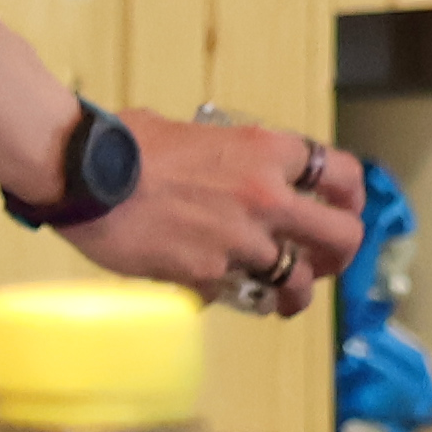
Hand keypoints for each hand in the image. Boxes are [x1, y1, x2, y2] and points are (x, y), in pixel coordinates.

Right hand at [68, 113, 369, 316]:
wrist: (81, 174)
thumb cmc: (119, 145)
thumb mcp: (185, 131)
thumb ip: (217, 153)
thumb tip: (212, 166)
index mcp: (265, 152)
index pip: (343, 175)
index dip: (350, 197)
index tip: (341, 210)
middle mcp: (265, 197)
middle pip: (341, 236)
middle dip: (338, 255)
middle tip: (322, 263)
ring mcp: (239, 240)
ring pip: (295, 279)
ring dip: (292, 292)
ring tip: (282, 301)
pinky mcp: (206, 273)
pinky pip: (230, 292)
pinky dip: (223, 293)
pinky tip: (208, 288)